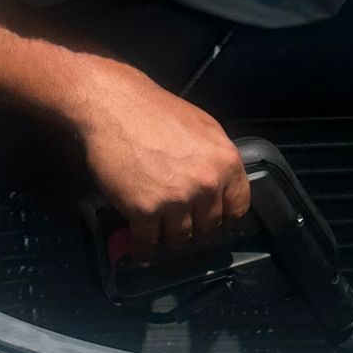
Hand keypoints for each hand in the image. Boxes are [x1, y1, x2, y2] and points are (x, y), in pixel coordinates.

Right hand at [73, 65, 250, 262]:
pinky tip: (138, 244)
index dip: (221, 213)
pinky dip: (142, 247)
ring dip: (167, 236)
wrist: (114, 106)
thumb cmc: (155, 112)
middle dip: (193, 224)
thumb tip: (218, 186)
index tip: (207, 214)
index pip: (237, 208)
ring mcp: (176, 199)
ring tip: (157, 229)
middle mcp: (207, 184)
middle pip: (208, 226)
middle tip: (176, 218)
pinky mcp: (145, 210)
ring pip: (180, 238)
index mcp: (226, 162)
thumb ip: (215, 160)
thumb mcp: (203, 128)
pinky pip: (148, 243)